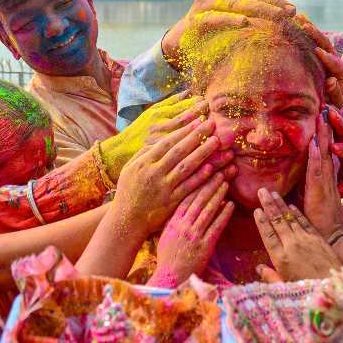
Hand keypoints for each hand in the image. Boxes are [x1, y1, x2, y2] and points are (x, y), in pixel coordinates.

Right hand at [110, 116, 234, 237]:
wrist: (126, 220)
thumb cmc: (128, 193)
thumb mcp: (129, 170)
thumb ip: (143, 154)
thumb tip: (158, 139)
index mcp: (144, 163)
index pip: (167, 142)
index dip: (184, 131)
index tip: (198, 122)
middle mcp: (154, 173)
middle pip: (179, 151)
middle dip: (197, 136)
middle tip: (212, 125)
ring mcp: (163, 188)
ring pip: (186, 166)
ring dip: (203, 153)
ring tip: (217, 142)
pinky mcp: (171, 202)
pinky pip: (188, 187)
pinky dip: (200, 177)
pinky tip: (211, 168)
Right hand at [149, 173, 234, 286]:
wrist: (170, 278)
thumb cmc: (167, 257)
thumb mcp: (165, 235)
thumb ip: (173, 220)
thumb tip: (181, 205)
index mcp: (173, 222)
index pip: (185, 197)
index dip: (195, 183)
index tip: (203, 171)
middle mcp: (183, 226)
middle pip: (198, 200)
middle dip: (209, 184)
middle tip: (219, 171)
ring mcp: (194, 235)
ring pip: (207, 210)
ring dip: (218, 195)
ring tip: (226, 182)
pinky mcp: (204, 246)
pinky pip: (216, 227)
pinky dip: (223, 214)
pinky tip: (230, 204)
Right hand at [161, 0, 296, 62]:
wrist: (182, 41)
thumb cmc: (214, 29)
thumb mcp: (233, 13)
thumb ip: (252, 6)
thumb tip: (289, 10)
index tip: (292, 8)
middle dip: (272, 3)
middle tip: (291, 13)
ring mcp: (203, 2)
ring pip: (236, 3)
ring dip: (260, 10)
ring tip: (278, 18)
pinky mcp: (196, 19)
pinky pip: (217, 18)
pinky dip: (231, 20)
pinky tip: (245, 23)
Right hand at [254, 188, 341, 281]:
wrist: (334, 287)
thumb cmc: (307, 291)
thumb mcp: (285, 288)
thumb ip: (271, 277)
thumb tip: (258, 268)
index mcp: (281, 259)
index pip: (268, 236)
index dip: (261, 222)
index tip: (256, 210)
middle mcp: (292, 246)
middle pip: (277, 222)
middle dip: (269, 205)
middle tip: (262, 191)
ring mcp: (306, 240)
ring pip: (290, 219)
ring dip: (281, 205)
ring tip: (273, 193)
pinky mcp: (318, 239)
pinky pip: (305, 222)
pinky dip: (298, 213)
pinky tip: (291, 206)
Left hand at [303, 110, 342, 239]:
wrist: (333, 240)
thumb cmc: (318, 225)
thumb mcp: (309, 203)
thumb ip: (302, 191)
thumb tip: (287, 181)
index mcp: (324, 181)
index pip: (323, 154)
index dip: (322, 137)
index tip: (320, 119)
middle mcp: (327, 179)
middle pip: (325, 150)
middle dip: (325, 129)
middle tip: (325, 108)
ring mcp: (325, 185)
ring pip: (323, 156)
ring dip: (322, 136)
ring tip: (322, 117)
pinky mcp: (321, 194)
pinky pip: (318, 172)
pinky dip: (316, 157)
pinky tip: (314, 144)